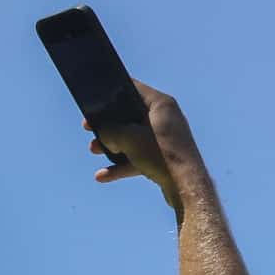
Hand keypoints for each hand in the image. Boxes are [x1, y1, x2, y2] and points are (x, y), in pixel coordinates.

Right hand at [85, 79, 207, 208]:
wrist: (185, 186)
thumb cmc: (160, 154)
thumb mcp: (128, 138)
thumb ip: (110, 131)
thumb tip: (104, 135)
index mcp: (161, 105)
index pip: (133, 88)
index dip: (112, 92)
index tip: (96, 98)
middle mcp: (166, 119)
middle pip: (130, 116)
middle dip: (108, 124)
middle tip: (89, 127)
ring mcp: (165, 139)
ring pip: (133, 138)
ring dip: (112, 145)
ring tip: (94, 149)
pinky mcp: (164, 158)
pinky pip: (138, 157)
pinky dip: (122, 165)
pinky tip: (102, 176)